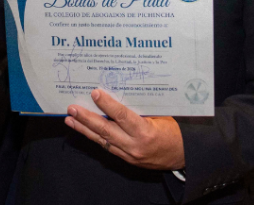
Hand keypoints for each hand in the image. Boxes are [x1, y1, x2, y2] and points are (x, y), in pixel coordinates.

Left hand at [64, 89, 184, 170]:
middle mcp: (134, 145)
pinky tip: (83, 129)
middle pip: (105, 130)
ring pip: (102, 140)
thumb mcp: (161, 117)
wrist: (183, 156)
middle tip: (72, 108)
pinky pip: (106, 146)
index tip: (95, 93)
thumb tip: (120, 93)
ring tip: (69, 119)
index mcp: (145, 132)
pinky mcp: (126, 159)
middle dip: (86, 119)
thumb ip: (141, 109)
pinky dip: (93, 137)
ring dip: (84, 129)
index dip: (107, 105)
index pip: (122, 116)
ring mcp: (128, 154)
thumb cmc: (174, 132)